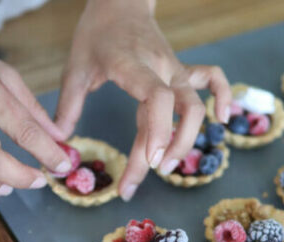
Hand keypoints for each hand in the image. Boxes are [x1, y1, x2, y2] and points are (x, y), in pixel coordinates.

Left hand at [55, 0, 230, 200]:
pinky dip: (223, 97)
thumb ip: (67, 105)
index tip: (148, 162)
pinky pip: (212, 80)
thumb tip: (60, 141)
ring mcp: (176, 70)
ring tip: (166, 167)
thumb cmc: (96, 34)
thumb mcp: (75, 68)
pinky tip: (223, 119)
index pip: (158, 98)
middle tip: (137, 181)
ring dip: (188, 140)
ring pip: (197, 106)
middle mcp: (162, 68)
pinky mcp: (182, 71)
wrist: (120, 1)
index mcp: (133, 65)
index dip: (159, 132)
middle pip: (181, 111)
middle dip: (167, 151)